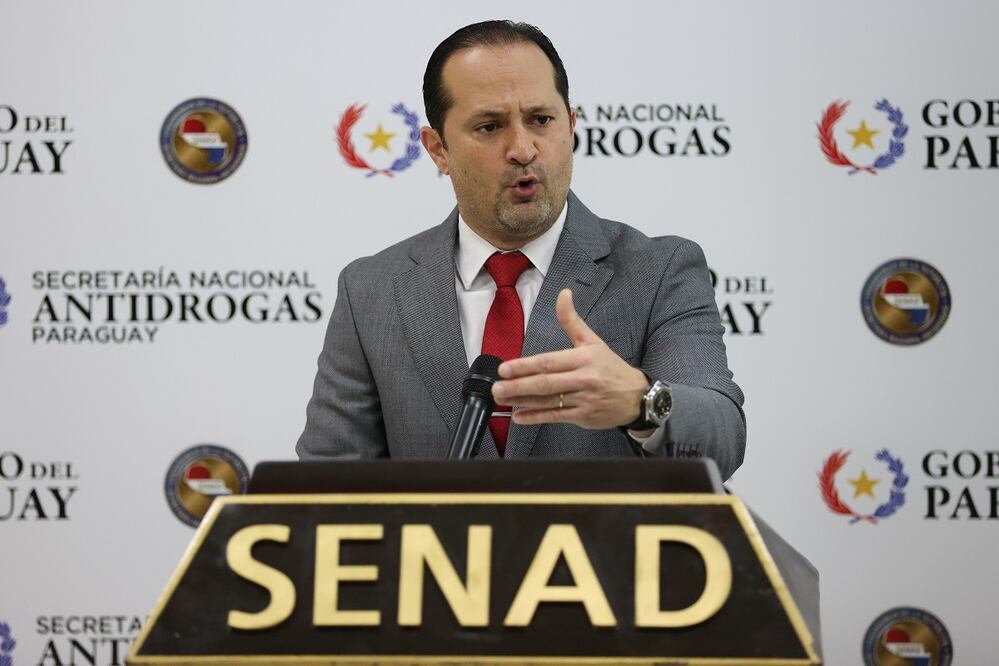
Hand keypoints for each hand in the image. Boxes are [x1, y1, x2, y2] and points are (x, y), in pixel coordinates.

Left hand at [492, 289, 650, 428]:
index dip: (525, 366)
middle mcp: (583, 379)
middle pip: (546, 383)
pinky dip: (536, 417)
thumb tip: (563, 293)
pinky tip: (519, 416)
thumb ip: (572, 320)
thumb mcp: (593, 341)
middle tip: (497, 387)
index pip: (549, 362)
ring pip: (548, 401)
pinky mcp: (584, 417)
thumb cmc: (611, 367)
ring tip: (501, 399)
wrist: (637, 396)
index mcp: (584, 358)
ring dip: (522, 401)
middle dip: (518, 386)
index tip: (505, 369)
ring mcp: (583, 400)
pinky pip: (556, 417)